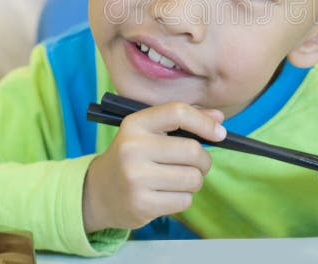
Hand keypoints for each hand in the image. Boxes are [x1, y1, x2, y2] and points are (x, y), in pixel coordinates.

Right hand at [82, 101, 226, 232]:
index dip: (204, 122)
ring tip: (178, 179)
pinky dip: (183, 198)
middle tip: (196, 164)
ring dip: (194, 181)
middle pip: (192, 151)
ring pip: (193, 179)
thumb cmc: (133, 157)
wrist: (98, 192)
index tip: (219, 133)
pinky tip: (166, 194)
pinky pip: (184, 200)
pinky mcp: (141, 205)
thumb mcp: (149, 132)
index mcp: (135, 124)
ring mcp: (135, 178)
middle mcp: (133, 148)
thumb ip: (183, 122)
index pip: (178, 112)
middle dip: (203, 160)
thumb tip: (219, 119)